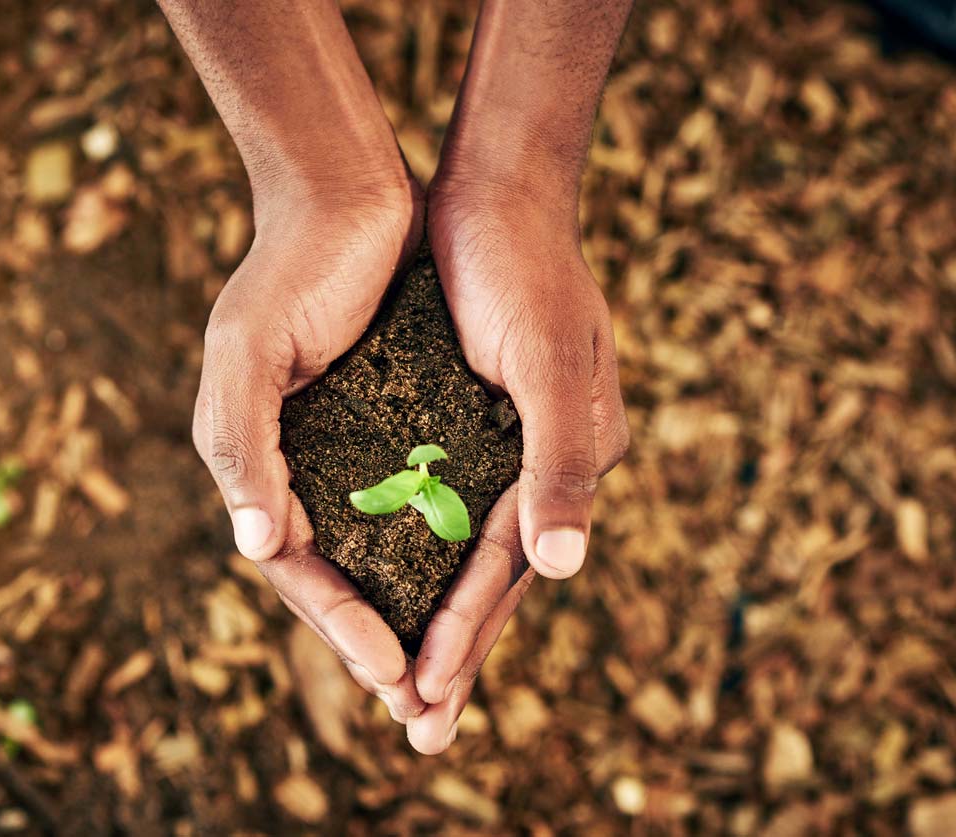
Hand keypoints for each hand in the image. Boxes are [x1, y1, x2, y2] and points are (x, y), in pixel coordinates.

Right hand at [193, 171, 428, 720]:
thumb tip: (254, 546)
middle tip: (424, 706)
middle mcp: (301, 463)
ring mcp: (350, 444)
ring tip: (452, 666)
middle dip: (377, 639)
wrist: (347, 191)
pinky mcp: (397, 417)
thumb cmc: (289, 269)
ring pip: (382, 547)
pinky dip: (440, 543)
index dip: (338, 623)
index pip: (294, 566)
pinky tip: (476, 576)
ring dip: (414, 605)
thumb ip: (242, 447)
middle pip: (339, 572)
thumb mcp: (247, 353)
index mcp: (257, 459)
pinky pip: (418, 498)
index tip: (390, 674)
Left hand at [404, 176, 629, 752]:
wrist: (497, 190)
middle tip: (418, 736)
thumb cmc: (524, 272)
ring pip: (461, 551)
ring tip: (401, 685)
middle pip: (489, 579)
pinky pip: (441, 502)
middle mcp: (539, 462)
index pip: (506, 571)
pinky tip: (387, 581)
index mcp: (568, 462)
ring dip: (434, 615)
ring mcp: (503, 443)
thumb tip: (562, 570)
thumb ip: (559, 465)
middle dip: (453, 654)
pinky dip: (417, 550)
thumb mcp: (548, 364)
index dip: (463, 635)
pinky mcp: (464, 416)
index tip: (419, 699)